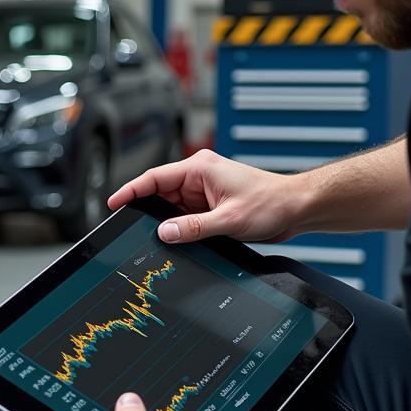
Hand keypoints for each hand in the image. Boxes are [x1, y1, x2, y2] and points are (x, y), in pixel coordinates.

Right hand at [108, 149, 301, 244]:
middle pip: (159, 195)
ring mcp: (204, 193)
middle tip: (134, 232)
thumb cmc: (271, 203)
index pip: (154, 178)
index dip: (130, 191)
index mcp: (200, 169)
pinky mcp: (211, 208)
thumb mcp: (229, 219)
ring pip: (172, 210)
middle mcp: (199, 178)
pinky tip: (180, 241)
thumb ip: (194, 228)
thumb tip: (165, 233)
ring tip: (162, 240)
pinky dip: (181, 230)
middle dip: (148, 213)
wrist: (297, 208)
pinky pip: (186, 219)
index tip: (113, 203)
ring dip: (168, 224)